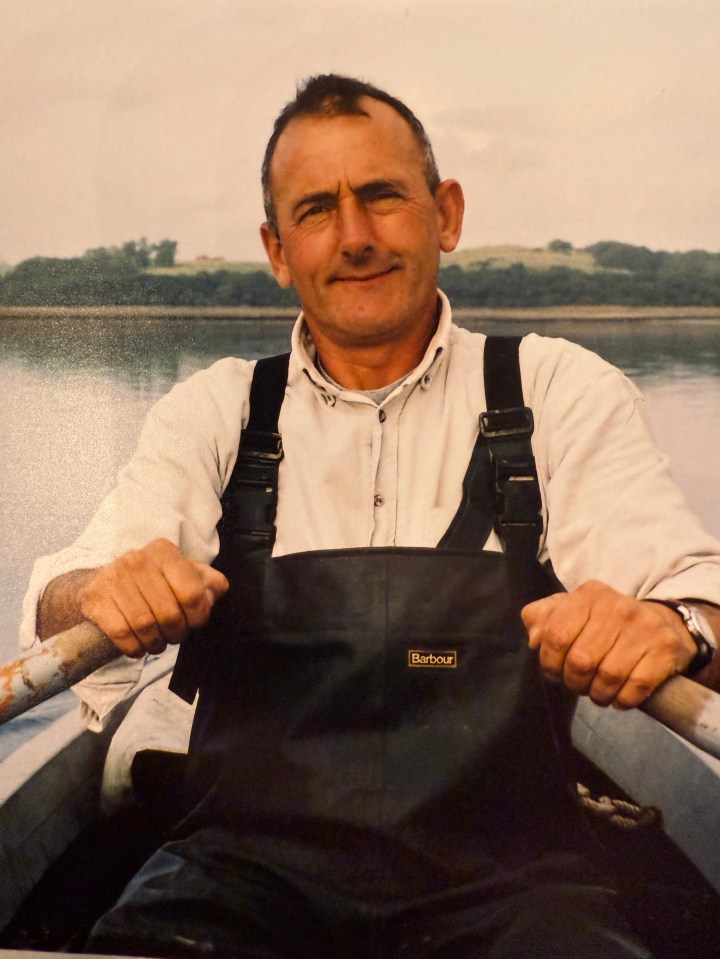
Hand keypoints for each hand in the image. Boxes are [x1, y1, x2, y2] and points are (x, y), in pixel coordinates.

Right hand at [79, 538, 228, 657]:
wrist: (102, 585)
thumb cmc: (151, 583)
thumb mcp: (183, 575)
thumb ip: (207, 583)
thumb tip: (214, 593)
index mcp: (164, 551)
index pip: (192, 592)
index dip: (198, 616)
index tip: (194, 622)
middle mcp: (137, 559)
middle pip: (169, 613)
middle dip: (176, 633)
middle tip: (174, 636)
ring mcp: (113, 578)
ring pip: (145, 625)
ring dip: (155, 643)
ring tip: (157, 643)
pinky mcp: (95, 598)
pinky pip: (121, 633)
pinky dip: (134, 647)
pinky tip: (138, 646)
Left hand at [521, 580, 695, 708]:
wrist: (662, 623)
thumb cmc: (605, 622)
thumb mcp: (571, 610)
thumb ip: (543, 618)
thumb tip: (534, 640)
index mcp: (589, 595)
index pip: (556, 636)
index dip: (549, 662)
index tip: (555, 672)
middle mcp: (617, 607)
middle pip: (581, 661)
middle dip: (574, 682)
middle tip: (578, 684)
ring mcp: (645, 627)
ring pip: (608, 677)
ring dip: (598, 695)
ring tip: (598, 692)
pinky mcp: (665, 649)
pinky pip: (635, 688)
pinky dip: (623, 700)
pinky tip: (620, 696)